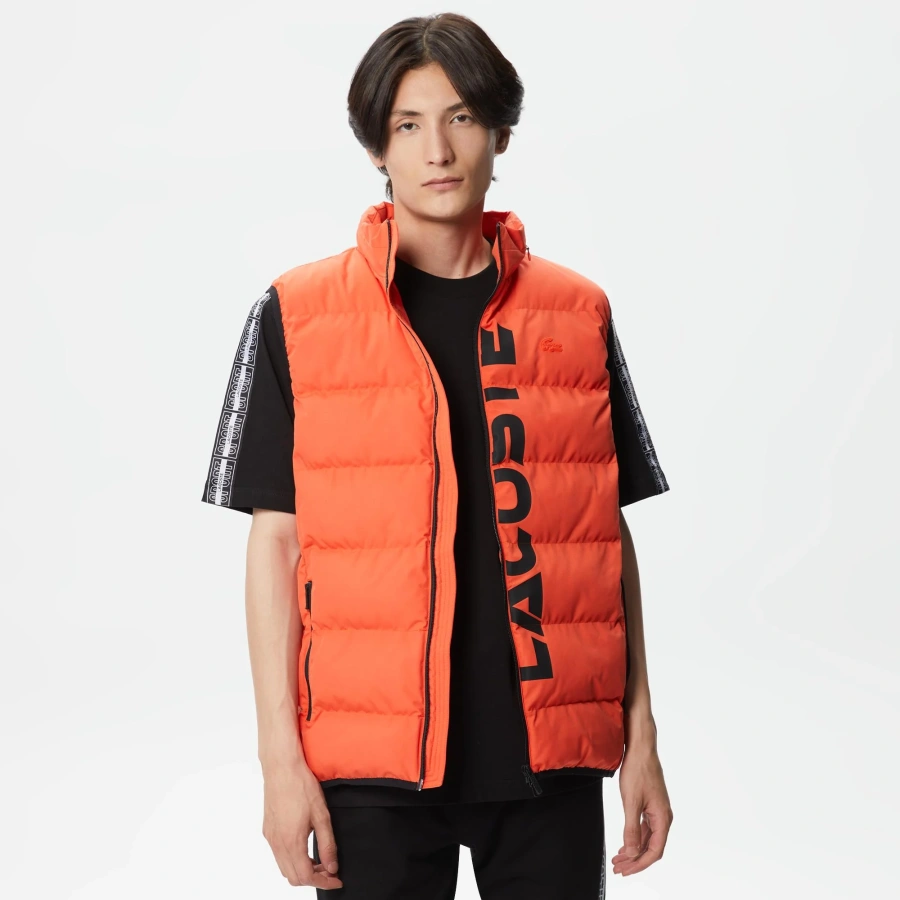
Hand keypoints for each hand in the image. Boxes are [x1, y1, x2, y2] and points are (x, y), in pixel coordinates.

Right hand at [261, 757, 343, 889]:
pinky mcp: (268, 830)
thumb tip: (332, 867)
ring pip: (284, 868)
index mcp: (292, 842)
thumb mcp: (321, 815)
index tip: (336, 880)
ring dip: (302, 870)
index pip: (306, 877)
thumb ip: (327, 844)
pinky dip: (292, 860)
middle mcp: (277, 844)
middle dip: (313, 878)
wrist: (282, 767)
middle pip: (293, 877)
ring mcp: (271, 837)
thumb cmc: (302, 786)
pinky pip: (278, 855)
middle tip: (329, 869)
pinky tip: (304, 847)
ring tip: (319, 859)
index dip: (324, 882)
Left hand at [612, 739, 672, 876]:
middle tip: (618, 868)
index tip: (626, 870)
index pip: (654, 851)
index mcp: (662, 818)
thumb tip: (633, 852)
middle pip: (651, 847)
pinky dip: (635, 837)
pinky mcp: (651, 805)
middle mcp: (663, 817)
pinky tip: (625, 843)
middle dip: (635, 860)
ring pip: (647, 838)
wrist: (641, 748)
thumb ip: (632, 829)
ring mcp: (657, 811)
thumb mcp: (631, 802)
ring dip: (634, 850)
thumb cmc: (638, 771)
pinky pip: (645, 828)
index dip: (640, 864)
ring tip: (618, 858)